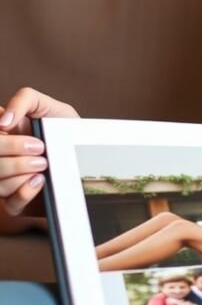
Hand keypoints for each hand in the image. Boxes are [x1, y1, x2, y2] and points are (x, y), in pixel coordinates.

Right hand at [0, 87, 78, 215]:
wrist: (89, 158)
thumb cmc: (68, 130)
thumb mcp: (52, 107)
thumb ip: (25, 100)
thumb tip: (3, 121)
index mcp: (3, 135)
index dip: (0, 137)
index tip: (10, 125)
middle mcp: (2, 159)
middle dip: (11, 149)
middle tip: (40, 147)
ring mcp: (7, 181)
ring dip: (19, 169)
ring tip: (45, 163)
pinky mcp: (19, 202)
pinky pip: (10, 204)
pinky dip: (24, 192)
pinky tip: (41, 180)